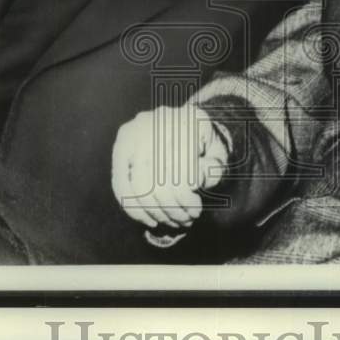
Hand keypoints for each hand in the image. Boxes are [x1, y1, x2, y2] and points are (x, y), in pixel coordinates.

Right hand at [111, 104, 228, 229]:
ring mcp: (138, 128)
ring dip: (155, 211)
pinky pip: (121, 182)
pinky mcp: (122, 143)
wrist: (192, 134)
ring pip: (138, 182)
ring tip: (173, 221)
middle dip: (171, 207)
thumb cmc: (208, 152)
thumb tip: (191, 182)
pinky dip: (134, 208)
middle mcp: (161, 118)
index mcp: (192, 118)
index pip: (180, 164)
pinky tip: (151, 219)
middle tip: (186, 220)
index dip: (185, 195)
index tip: (196, 210)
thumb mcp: (218, 160)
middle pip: (158, 174)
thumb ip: (210, 170)